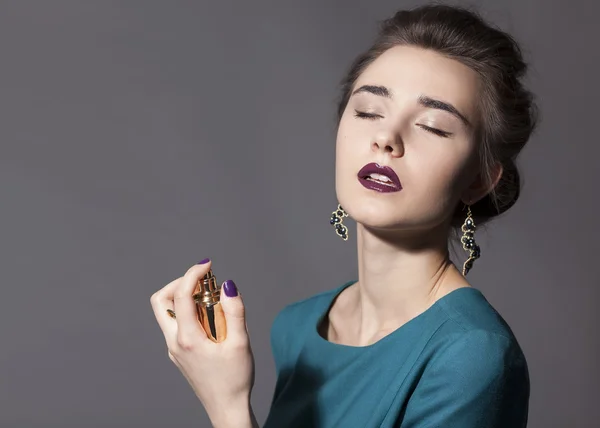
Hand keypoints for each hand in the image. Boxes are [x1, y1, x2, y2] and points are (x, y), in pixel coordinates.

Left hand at [150, 259, 255, 425]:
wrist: (226, 408)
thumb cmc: (235, 378)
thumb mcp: (241, 342)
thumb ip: (235, 311)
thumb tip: (228, 285)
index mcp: (188, 339)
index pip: (180, 295)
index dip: (192, 274)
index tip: (208, 265)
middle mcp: (175, 343)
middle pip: (160, 301)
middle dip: (178, 283)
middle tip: (202, 280)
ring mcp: (173, 349)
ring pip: (166, 313)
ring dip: (182, 297)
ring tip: (208, 297)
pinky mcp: (178, 353)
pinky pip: (176, 324)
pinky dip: (187, 311)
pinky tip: (209, 317)